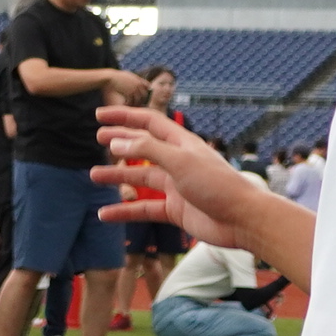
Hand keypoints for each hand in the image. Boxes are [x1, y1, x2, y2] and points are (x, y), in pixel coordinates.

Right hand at [92, 106, 255, 245]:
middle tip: (98, 138)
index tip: (100, 116)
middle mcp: (177, 162)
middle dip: (120, 142)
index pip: (149, 122)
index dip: (125, 117)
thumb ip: (148, 150)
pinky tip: (105, 215)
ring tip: (94, 175)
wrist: (242, 220)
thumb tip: (118, 141)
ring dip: (117, 176)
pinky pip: (144, 208)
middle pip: (143, 147)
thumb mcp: (180, 162)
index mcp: (181, 143)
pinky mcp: (175, 209)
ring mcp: (175, 186)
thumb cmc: (217, 185)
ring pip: (140, 178)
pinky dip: (125, 211)